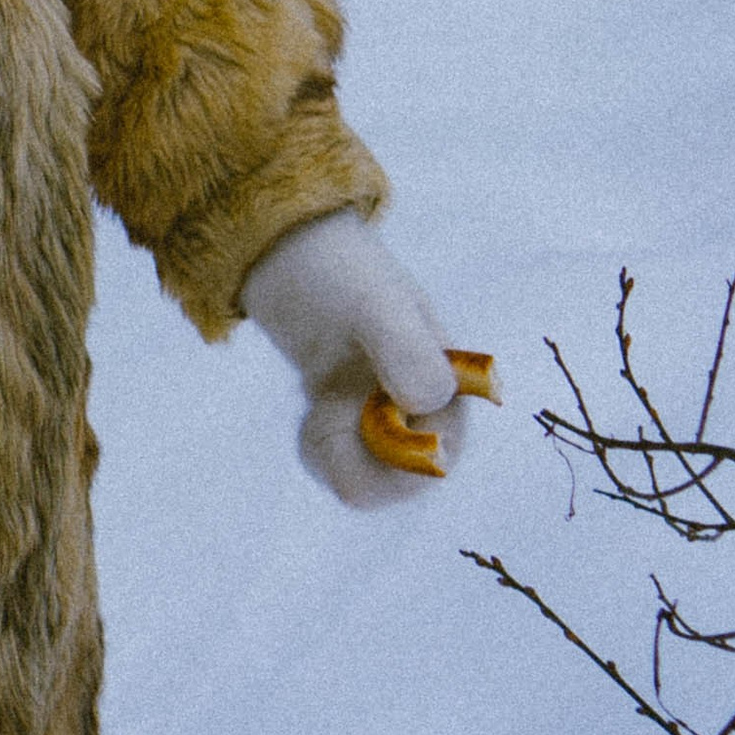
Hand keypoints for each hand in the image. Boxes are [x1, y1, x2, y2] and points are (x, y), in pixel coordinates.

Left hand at [239, 211, 470, 510]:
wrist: (284, 250)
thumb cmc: (336, 269)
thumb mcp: (371, 301)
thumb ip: (406, 348)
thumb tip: (427, 406)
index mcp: (451, 383)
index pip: (439, 459)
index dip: (395, 460)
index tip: (353, 418)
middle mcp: (428, 408)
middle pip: (401, 484)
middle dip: (355, 454)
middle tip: (327, 407)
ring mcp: (390, 419)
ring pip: (368, 483)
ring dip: (334, 451)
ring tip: (318, 407)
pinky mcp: (355, 423)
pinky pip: (342, 469)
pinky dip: (321, 450)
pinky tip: (312, 414)